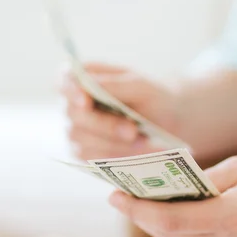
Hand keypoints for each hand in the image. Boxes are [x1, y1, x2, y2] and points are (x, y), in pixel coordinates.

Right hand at [61, 63, 179, 159]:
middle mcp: (77, 104)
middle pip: (74, 115)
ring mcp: (79, 130)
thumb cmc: (154, 98)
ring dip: (112, 144)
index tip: (86, 102)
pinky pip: (89, 158)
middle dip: (104, 125)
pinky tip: (134, 156)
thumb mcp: (142, 87)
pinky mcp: (86, 153)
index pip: (66, 79)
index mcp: (87, 78)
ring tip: (142, 144)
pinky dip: (112, 157)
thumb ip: (116, 84)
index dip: (71, 91)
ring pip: (81, 140)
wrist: (170, 124)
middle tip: (132, 131)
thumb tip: (88, 84)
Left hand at [109, 155, 236, 236]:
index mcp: (235, 217)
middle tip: (124, 197)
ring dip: (160, 228)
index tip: (115, 195)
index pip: (171, 221)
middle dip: (143, 217)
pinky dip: (182, 236)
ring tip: (144, 206)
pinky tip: (174, 219)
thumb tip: (174, 188)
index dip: (139, 210)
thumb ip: (205, 180)